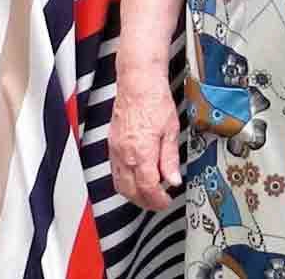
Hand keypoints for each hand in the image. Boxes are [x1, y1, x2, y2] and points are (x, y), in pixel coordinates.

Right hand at [108, 65, 183, 215]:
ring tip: (148, 194)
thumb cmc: (154, 100)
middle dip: (145, 202)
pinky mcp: (112, 145)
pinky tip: (134, 179)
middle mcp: (125, 154)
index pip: (148, 187)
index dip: (158, 199)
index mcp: (142, 152)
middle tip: (158, 202)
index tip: (166, 201)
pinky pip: (114, 172)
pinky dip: (124, 182)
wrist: (138, 83)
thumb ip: (170, 158)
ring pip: (119, 185)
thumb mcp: (171, 130)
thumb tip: (173, 179)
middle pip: (131, 191)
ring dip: (133, 195)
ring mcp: (116, 150)